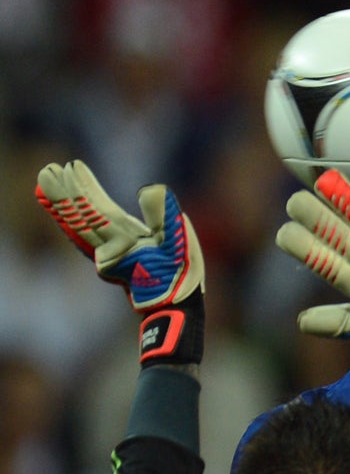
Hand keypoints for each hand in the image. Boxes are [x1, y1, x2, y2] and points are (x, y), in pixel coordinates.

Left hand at [36, 160, 204, 364]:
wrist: (174, 307)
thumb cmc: (180, 275)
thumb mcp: (180, 244)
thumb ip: (165, 216)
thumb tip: (148, 189)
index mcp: (122, 243)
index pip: (94, 210)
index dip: (81, 189)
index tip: (70, 166)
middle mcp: (106, 250)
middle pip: (78, 218)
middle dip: (63, 194)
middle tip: (47, 170)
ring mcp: (106, 256)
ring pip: (76, 228)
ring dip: (61, 207)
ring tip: (44, 187)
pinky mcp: (110, 260)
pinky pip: (82, 239)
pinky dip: (69, 223)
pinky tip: (66, 214)